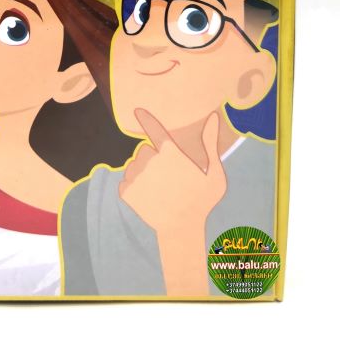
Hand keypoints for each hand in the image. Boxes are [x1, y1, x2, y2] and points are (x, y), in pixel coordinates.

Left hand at [118, 110, 226, 235]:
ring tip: (159, 190)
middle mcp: (150, 160)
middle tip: (167, 178)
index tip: (137, 111)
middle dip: (153, 159)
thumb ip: (210, 143)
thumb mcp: (214, 173)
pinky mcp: (125, 190)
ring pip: (134, 166)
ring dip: (142, 173)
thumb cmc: (201, 201)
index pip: (153, 128)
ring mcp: (136, 176)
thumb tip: (213, 117)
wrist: (181, 229)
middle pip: (145, 151)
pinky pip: (126, 181)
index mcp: (170, 153)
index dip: (146, 119)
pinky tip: (149, 198)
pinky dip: (134, 188)